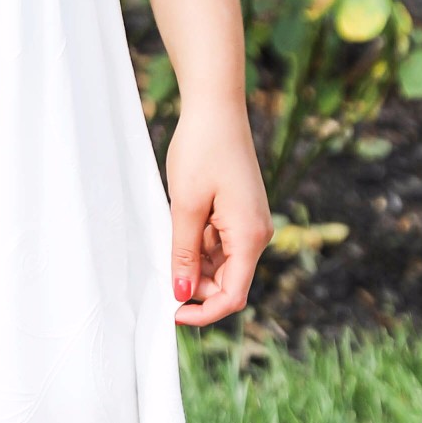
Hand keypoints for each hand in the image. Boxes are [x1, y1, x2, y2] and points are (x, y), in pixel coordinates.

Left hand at [164, 98, 272, 328]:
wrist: (216, 109)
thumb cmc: (202, 151)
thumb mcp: (186, 207)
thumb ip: (184, 253)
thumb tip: (181, 293)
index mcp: (250, 237)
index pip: (233, 296)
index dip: (204, 313)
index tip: (173, 312)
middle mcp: (257, 235)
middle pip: (228, 283)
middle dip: (196, 286)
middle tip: (164, 270)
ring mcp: (250, 224)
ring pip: (222, 265)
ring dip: (195, 264)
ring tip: (172, 233)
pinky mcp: (241, 214)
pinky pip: (221, 245)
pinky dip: (199, 246)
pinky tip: (182, 223)